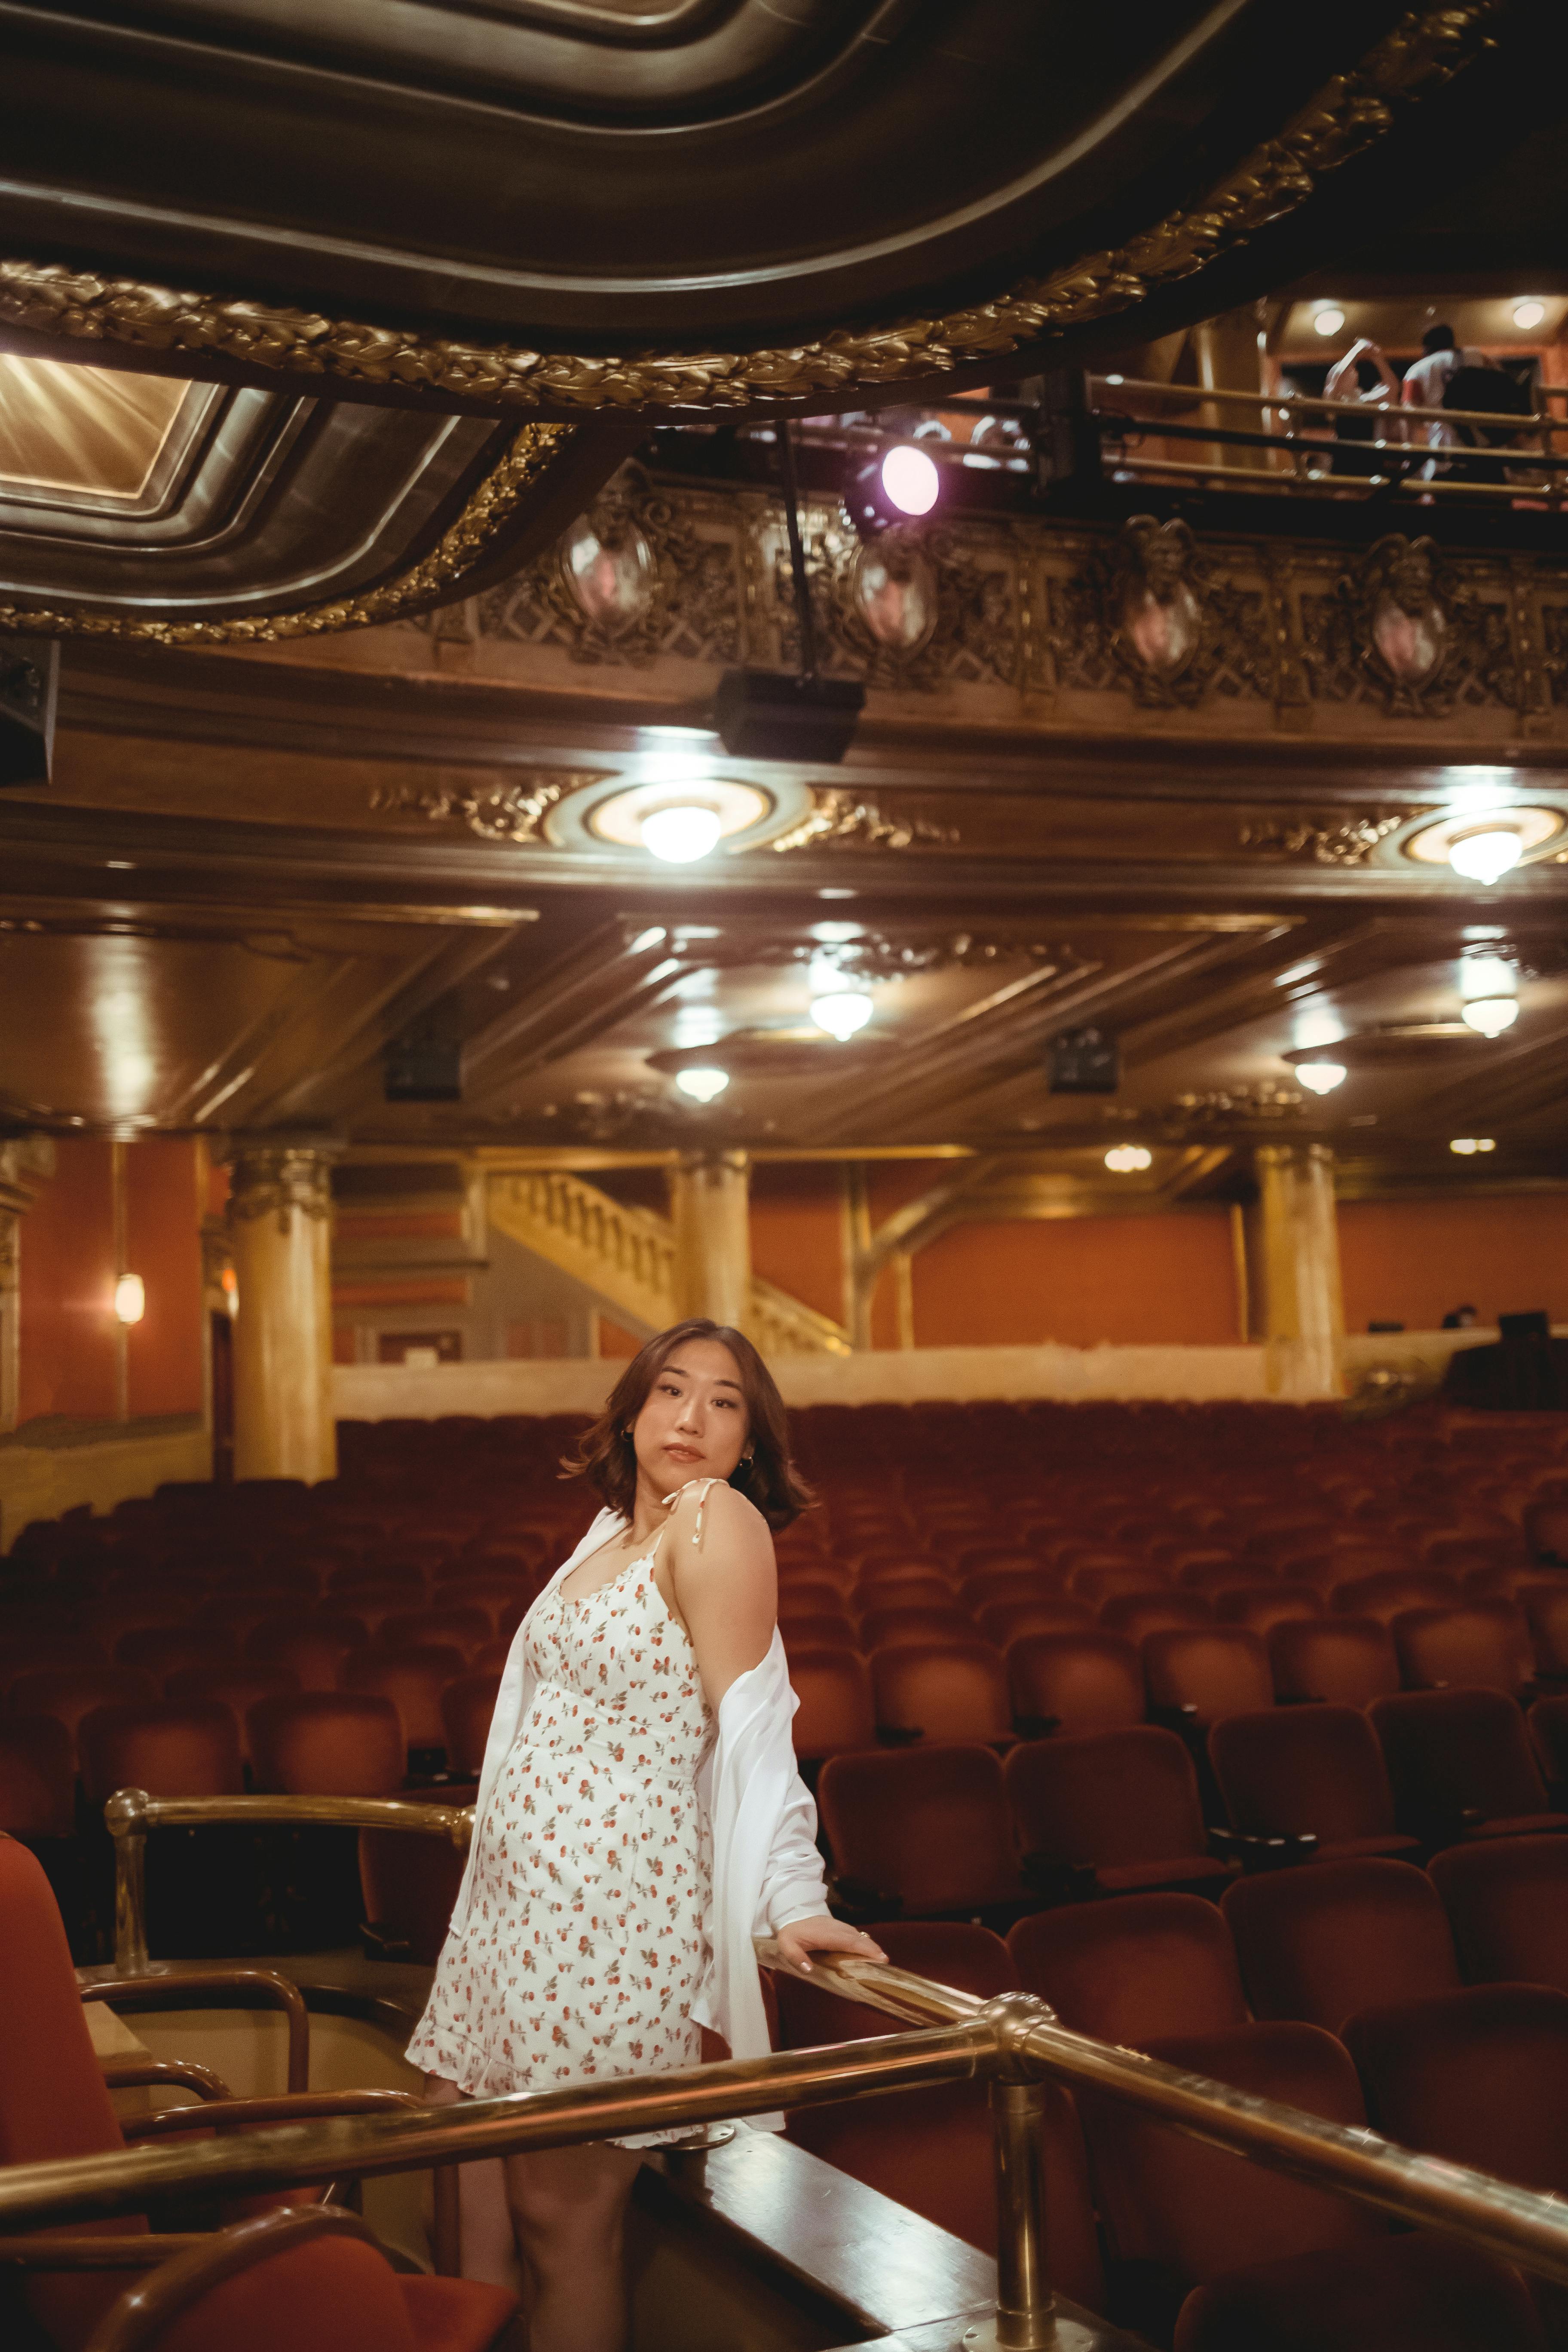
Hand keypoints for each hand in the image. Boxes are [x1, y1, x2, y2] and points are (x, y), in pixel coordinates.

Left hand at [773, 1914, 887, 1973]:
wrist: (791, 1913)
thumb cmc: (791, 1933)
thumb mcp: (786, 1945)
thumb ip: (796, 1957)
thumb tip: (808, 1970)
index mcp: (824, 1934)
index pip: (847, 1941)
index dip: (863, 1948)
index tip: (877, 1956)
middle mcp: (835, 1929)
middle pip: (856, 1938)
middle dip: (872, 1948)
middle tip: (885, 1961)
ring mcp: (838, 1926)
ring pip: (857, 1935)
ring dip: (870, 1945)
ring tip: (881, 1958)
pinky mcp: (839, 1927)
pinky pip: (853, 1934)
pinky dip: (863, 1941)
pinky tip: (869, 1950)